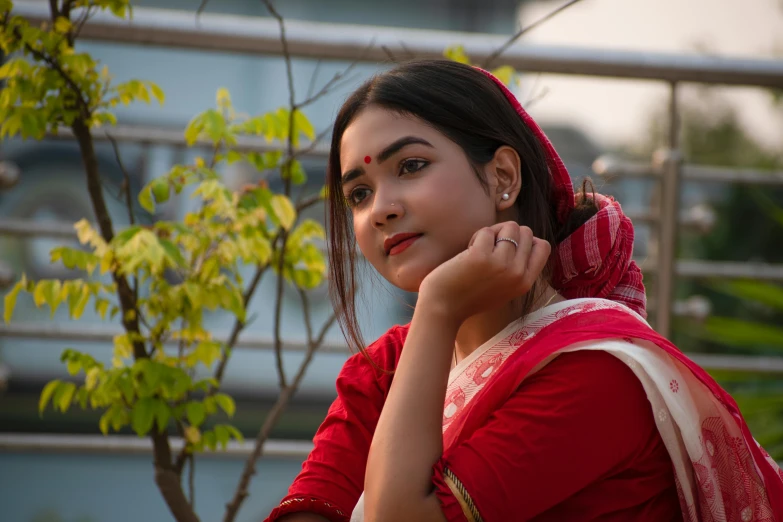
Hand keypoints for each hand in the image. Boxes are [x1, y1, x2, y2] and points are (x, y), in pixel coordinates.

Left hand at [418, 221, 550, 326]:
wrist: (443, 310)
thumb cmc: (470, 297)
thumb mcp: (505, 289)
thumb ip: (517, 269)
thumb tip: (526, 238)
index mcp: (525, 282)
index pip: (543, 246)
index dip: (526, 240)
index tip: (508, 247)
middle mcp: (517, 273)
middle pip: (526, 232)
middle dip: (507, 234)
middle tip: (490, 248)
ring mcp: (501, 264)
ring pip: (509, 227)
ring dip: (492, 232)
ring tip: (479, 248)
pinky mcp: (480, 256)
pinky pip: (486, 231)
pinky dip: (476, 237)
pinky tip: (467, 251)